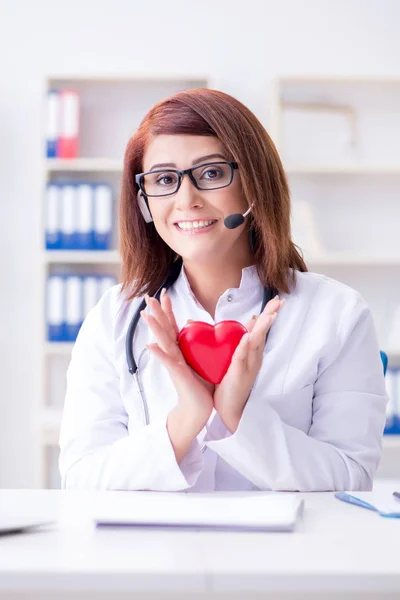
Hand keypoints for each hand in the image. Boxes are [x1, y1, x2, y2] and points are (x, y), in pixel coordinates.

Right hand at [141, 290, 213, 461]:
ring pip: (162, 342)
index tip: (164, 293)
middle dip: (157, 313)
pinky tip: (149, 344)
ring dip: (154, 328)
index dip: (168, 310)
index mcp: (180, 351)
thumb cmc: (200, 385)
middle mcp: (174, 355)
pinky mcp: (176, 375)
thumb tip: (192, 324)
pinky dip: (158, 353)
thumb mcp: (200, 360)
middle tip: (148, 296)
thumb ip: (196, 344)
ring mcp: (173, 364)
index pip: (172, 326)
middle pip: (163, 330)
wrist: (198, 409)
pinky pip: (166, 361)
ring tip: (145, 314)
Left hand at [213, 295, 284, 432]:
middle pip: (263, 332)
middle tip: (279, 301)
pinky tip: (247, 337)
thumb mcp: (228, 359)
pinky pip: (242, 358)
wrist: (227, 410)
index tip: (276, 300)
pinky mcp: (239, 374)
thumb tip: (207, 323)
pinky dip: (245, 347)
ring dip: (263, 328)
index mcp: (250, 352)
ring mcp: (248, 365)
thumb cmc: (227, 384)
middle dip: (271, 315)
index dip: (268, 314)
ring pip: (256, 342)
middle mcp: (253, 357)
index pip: (260, 329)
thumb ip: (223, 342)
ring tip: (269, 314)